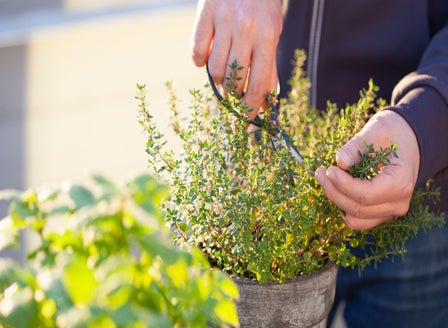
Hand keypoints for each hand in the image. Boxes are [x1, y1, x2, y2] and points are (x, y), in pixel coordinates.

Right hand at [190, 0, 282, 117]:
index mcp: (267, 37)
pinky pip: (196, 51)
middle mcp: (245, 29)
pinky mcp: (204, 13)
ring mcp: (223, 21)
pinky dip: (200, 62)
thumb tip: (266, 102)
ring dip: (218, 79)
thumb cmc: (263, 7)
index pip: (258, 84)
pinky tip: (207, 58)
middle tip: (234, 92)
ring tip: (224, 72)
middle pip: (233, 80)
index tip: (247, 119)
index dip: (251, 107)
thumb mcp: (273, 34)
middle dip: (233, 94)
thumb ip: (269, 67)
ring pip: (213, 70)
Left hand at [315, 110, 419, 229]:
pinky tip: (335, 188)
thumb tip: (341, 162)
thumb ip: (357, 146)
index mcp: (401, 182)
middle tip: (319, 172)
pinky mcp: (381, 214)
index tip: (328, 169)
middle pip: (358, 208)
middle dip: (333, 191)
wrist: (408, 141)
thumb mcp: (377, 129)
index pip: (366, 195)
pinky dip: (342, 206)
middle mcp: (399, 203)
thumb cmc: (392, 133)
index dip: (342, 185)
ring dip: (336, 200)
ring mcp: (391, 211)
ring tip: (325, 179)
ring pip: (356, 220)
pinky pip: (358, 220)